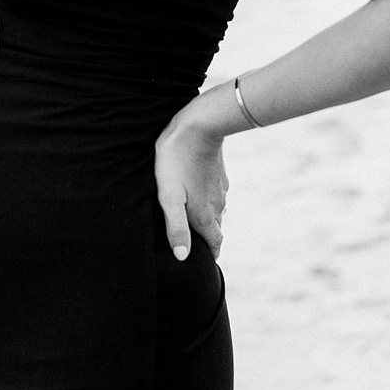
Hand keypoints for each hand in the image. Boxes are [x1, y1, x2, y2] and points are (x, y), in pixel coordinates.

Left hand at [154, 110, 227, 260]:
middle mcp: (217, 205)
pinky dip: (208, 201)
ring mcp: (220, 189)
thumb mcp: (169, 196)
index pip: (214, 244)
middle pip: (215, 229)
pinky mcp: (219, 174)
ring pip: (216, 211)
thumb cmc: (177, 161)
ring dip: (207, 219)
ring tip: (192, 221)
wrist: (199, 126)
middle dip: (207, 239)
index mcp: (204, 215)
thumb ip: (176, 227)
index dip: (209, 255)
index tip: (204, 262)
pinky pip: (215, 194)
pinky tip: (197, 194)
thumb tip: (182, 257)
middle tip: (195, 244)